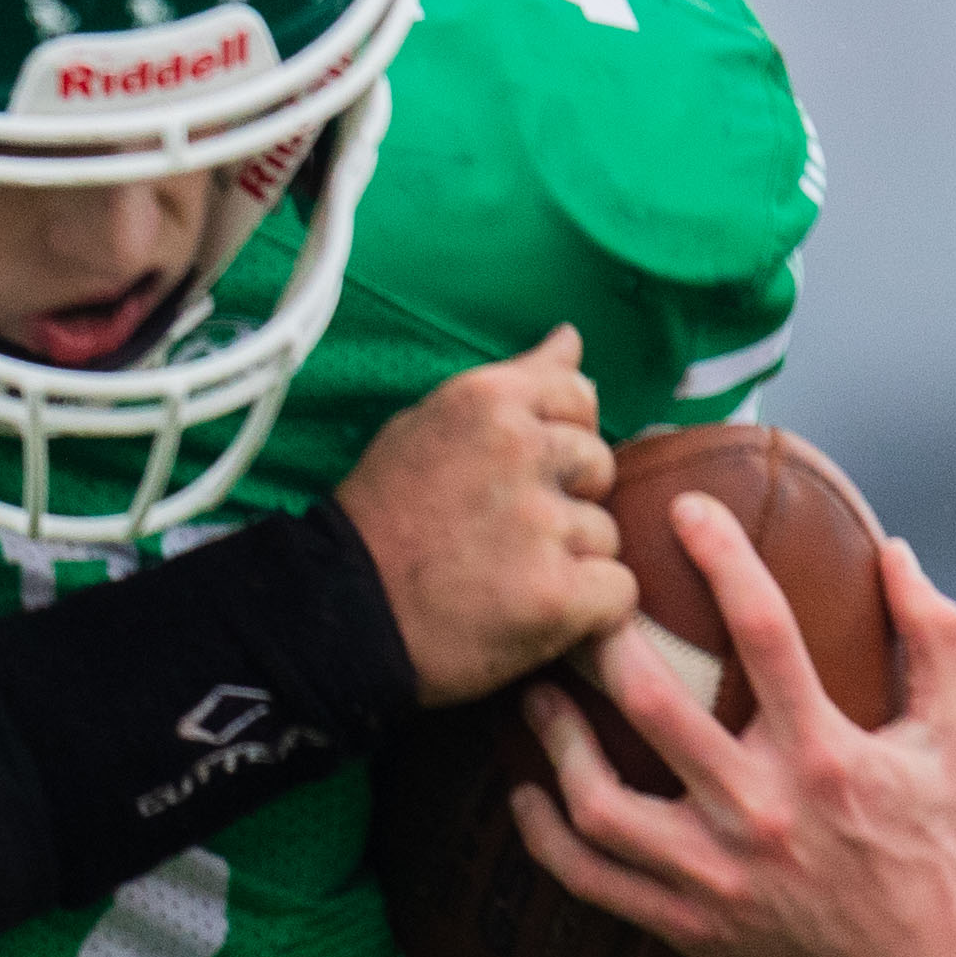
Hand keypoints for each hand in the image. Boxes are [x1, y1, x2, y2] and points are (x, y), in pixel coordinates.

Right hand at [335, 329, 639, 706]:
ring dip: (569, 559)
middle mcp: (519, 450)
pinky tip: (530, 612)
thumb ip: (510, 382)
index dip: (556, 439)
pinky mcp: (558, 594)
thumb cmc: (380, 521)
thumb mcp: (425, 426)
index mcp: (486, 401)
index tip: (513, 473)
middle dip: (564, 498)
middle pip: (598, 464)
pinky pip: (617, 591)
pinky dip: (585, 610)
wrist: (338, 618)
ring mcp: (541, 524)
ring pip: (606, 534)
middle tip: (499, 532)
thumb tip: (571, 338)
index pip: (578, 397)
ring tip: (502, 576)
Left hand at [511, 498, 955, 956]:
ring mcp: (718, 874)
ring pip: (602, 803)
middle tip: (573, 599)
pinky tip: (525, 791)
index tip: (682, 507)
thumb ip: (937, 639)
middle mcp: (766, 811)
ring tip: (532, 693)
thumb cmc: (936, 840)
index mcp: (830, 754)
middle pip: (657, 708)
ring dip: (554, 742)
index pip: (766, 633)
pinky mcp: (686, 924)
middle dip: (604, 642)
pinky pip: (590, 879)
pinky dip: (545, 835)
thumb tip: (893, 548)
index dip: (722, 558)